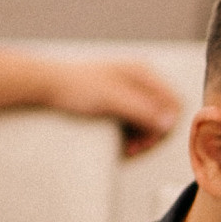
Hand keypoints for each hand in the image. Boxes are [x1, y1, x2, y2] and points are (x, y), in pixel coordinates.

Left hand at [33, 53, 181, 155]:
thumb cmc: (76, 87)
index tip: (148, 141)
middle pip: (163, 114)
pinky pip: (135, 121)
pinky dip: (131, 134)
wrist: (47, 84)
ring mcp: (130, 90)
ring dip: (141, 137)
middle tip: (133, 149)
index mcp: (143, 73)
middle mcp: (141, 79)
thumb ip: (143, 111)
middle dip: (151, 134)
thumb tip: (169, 123)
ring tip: (126, 148)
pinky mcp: (119, 101)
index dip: (165, 126)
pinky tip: (120, 142)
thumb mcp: (113, 101)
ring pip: (150, 120)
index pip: (174, 103)